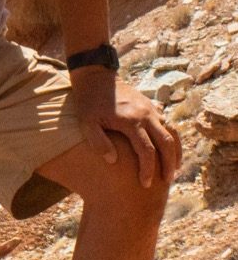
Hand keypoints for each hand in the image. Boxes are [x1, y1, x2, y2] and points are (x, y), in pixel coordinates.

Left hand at [69, 67, 182, 187]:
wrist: (94, 75)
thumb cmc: (88, 101)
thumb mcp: (86, 122)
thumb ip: (98, 142)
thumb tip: (113, 160)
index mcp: (131, 121)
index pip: (147, 151)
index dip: (147, 169)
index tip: (145, 184)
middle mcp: (146, 115)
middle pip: (166, 143)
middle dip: (169, 164)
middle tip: (168, 182)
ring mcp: (151, 109)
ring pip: (172, 133)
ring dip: (174, 152)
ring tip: (173, 169)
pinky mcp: (151, 105)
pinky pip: (168, 123)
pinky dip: (172, 138)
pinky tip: (169, 150)